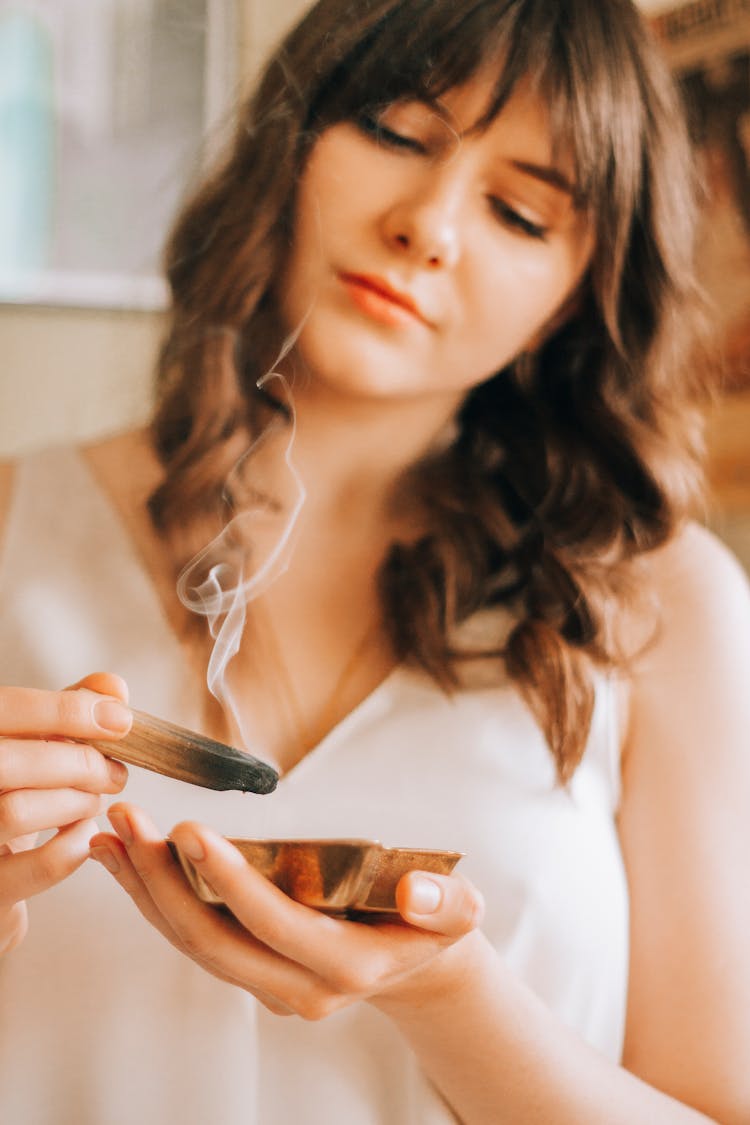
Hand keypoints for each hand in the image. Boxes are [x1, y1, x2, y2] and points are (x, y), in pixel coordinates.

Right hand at [0, 672, 130, 953]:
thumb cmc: (12, 793)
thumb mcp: (32, 744)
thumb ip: (66, 711)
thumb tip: (113, 688)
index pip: (4, 708)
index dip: (64, 709)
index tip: (120, 718)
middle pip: (7, 761)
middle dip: (78, 761)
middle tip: (114, 771)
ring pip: (16, 810)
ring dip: (76, 802)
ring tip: (94, 800)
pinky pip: (42, 864)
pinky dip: (78, 844)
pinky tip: (81, 834)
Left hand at [90, 804, 484, 1018]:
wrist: (415, 963)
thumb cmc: (433, 925)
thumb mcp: (459, 913)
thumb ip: (445, 904)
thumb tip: (415, 891)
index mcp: (347, 968)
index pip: (275, 926)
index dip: (230, 881)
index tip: (189, 830)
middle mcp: (298, 988)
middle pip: (215, 940)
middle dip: (164, 882)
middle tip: (129, 824)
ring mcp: (267, 985)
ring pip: (192, 943)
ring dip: (146, 889)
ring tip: (111, 835)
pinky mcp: (248, 968)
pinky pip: (191, 937)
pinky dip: (153, 897)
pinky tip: (126, 859)